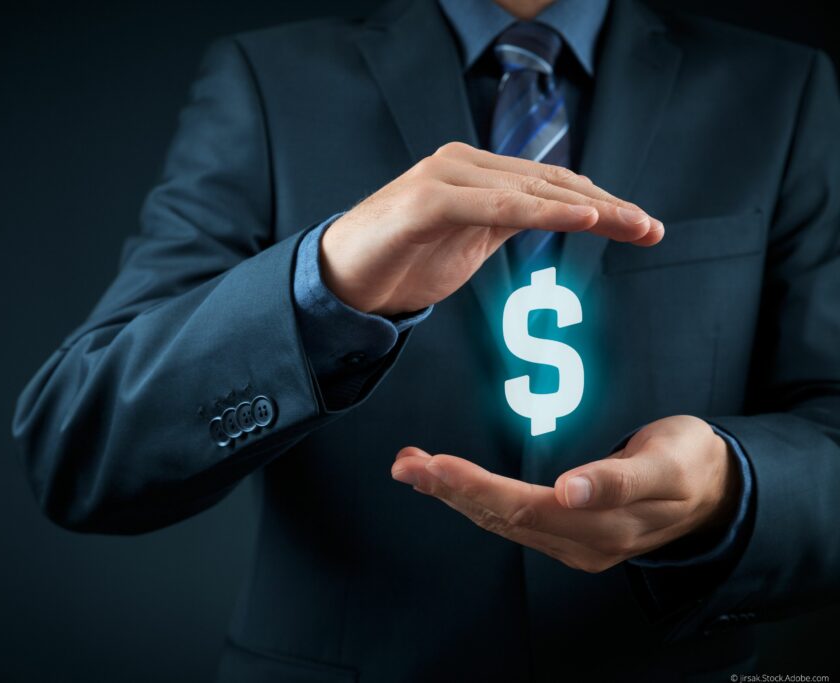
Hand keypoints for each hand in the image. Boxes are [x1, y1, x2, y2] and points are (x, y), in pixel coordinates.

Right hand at [320, 141, 663, 315]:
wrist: (341, 281)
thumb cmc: (402, 261)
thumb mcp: (469, 242)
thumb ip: (507, 222)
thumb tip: (556, 217)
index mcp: (476, 173)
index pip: (550, 183)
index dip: (600, 203)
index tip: (642, 227)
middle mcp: (463, 164)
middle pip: (550, 181)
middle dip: (607, 206)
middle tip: (651, 229)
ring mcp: (445, 177)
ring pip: (529, 189)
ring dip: (586, 207)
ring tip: (630, 224)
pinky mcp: (428, 200)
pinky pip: (495, 205)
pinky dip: (541, 211)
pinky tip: (580, 218)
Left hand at [390, 416, 739, 572]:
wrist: (715, 490)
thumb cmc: (689, 463)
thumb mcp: (668, 462)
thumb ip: (622, 478)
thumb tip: (573, 489)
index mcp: (605, 524)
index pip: (525, 508)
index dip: (476, 488)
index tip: (436, 466)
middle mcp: (582, 542)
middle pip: (502, 518)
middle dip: (448, 490)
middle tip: (405, 464)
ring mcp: (574, 543)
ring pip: (501, 522)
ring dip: (453, 496)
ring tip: (412, 468)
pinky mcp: (569, 535)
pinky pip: (511, 521)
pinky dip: (474, 500)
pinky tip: (449, 485)